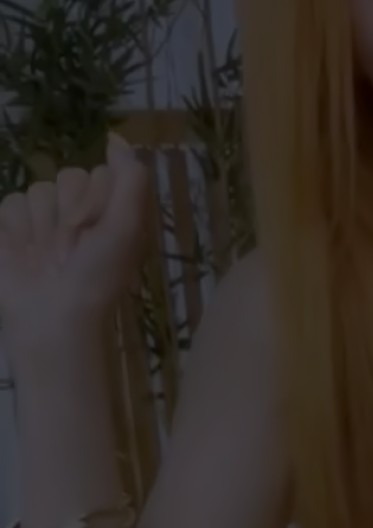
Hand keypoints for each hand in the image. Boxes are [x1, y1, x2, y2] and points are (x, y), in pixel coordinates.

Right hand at [0, 133, 148, 347]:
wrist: (51, 314)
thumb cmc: (97, 275)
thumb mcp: (125, 227)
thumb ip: (130, 180)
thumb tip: (118, 138)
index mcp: (111, 208)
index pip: (98, 174)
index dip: (94, 201)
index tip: (95, 232)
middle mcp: (78, 207)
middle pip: (66, 178)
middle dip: (69, 217)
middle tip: (72, 253)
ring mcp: (43, 216)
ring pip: (36, 191)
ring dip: (43, 230)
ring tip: (49, 260)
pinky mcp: (11, 226)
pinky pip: (9, 204)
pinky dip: (16, 232)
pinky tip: (24, 256)